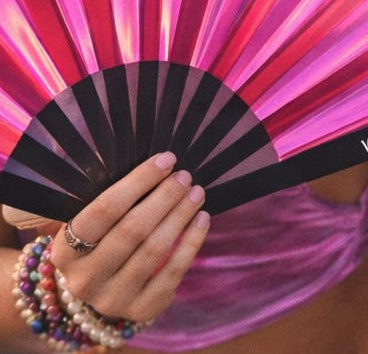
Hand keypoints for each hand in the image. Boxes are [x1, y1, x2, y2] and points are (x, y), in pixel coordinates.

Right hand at [48, 152, 209, 323]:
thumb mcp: (92, 217)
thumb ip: (113, 189)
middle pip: (132, 230)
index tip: (167, 160)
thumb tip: (153, 159)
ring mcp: (111, 299)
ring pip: (154, 250)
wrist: (101, 286)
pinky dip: (191, 242)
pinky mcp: (141, 309)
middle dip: (164, 198)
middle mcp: (84, 279)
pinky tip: (202, 218)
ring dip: (180, 215)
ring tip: (197, 192)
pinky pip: (172, 273)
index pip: (104, 209)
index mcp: (64, 251)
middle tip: (185, 176)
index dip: (139, 181)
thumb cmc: (101, 237)